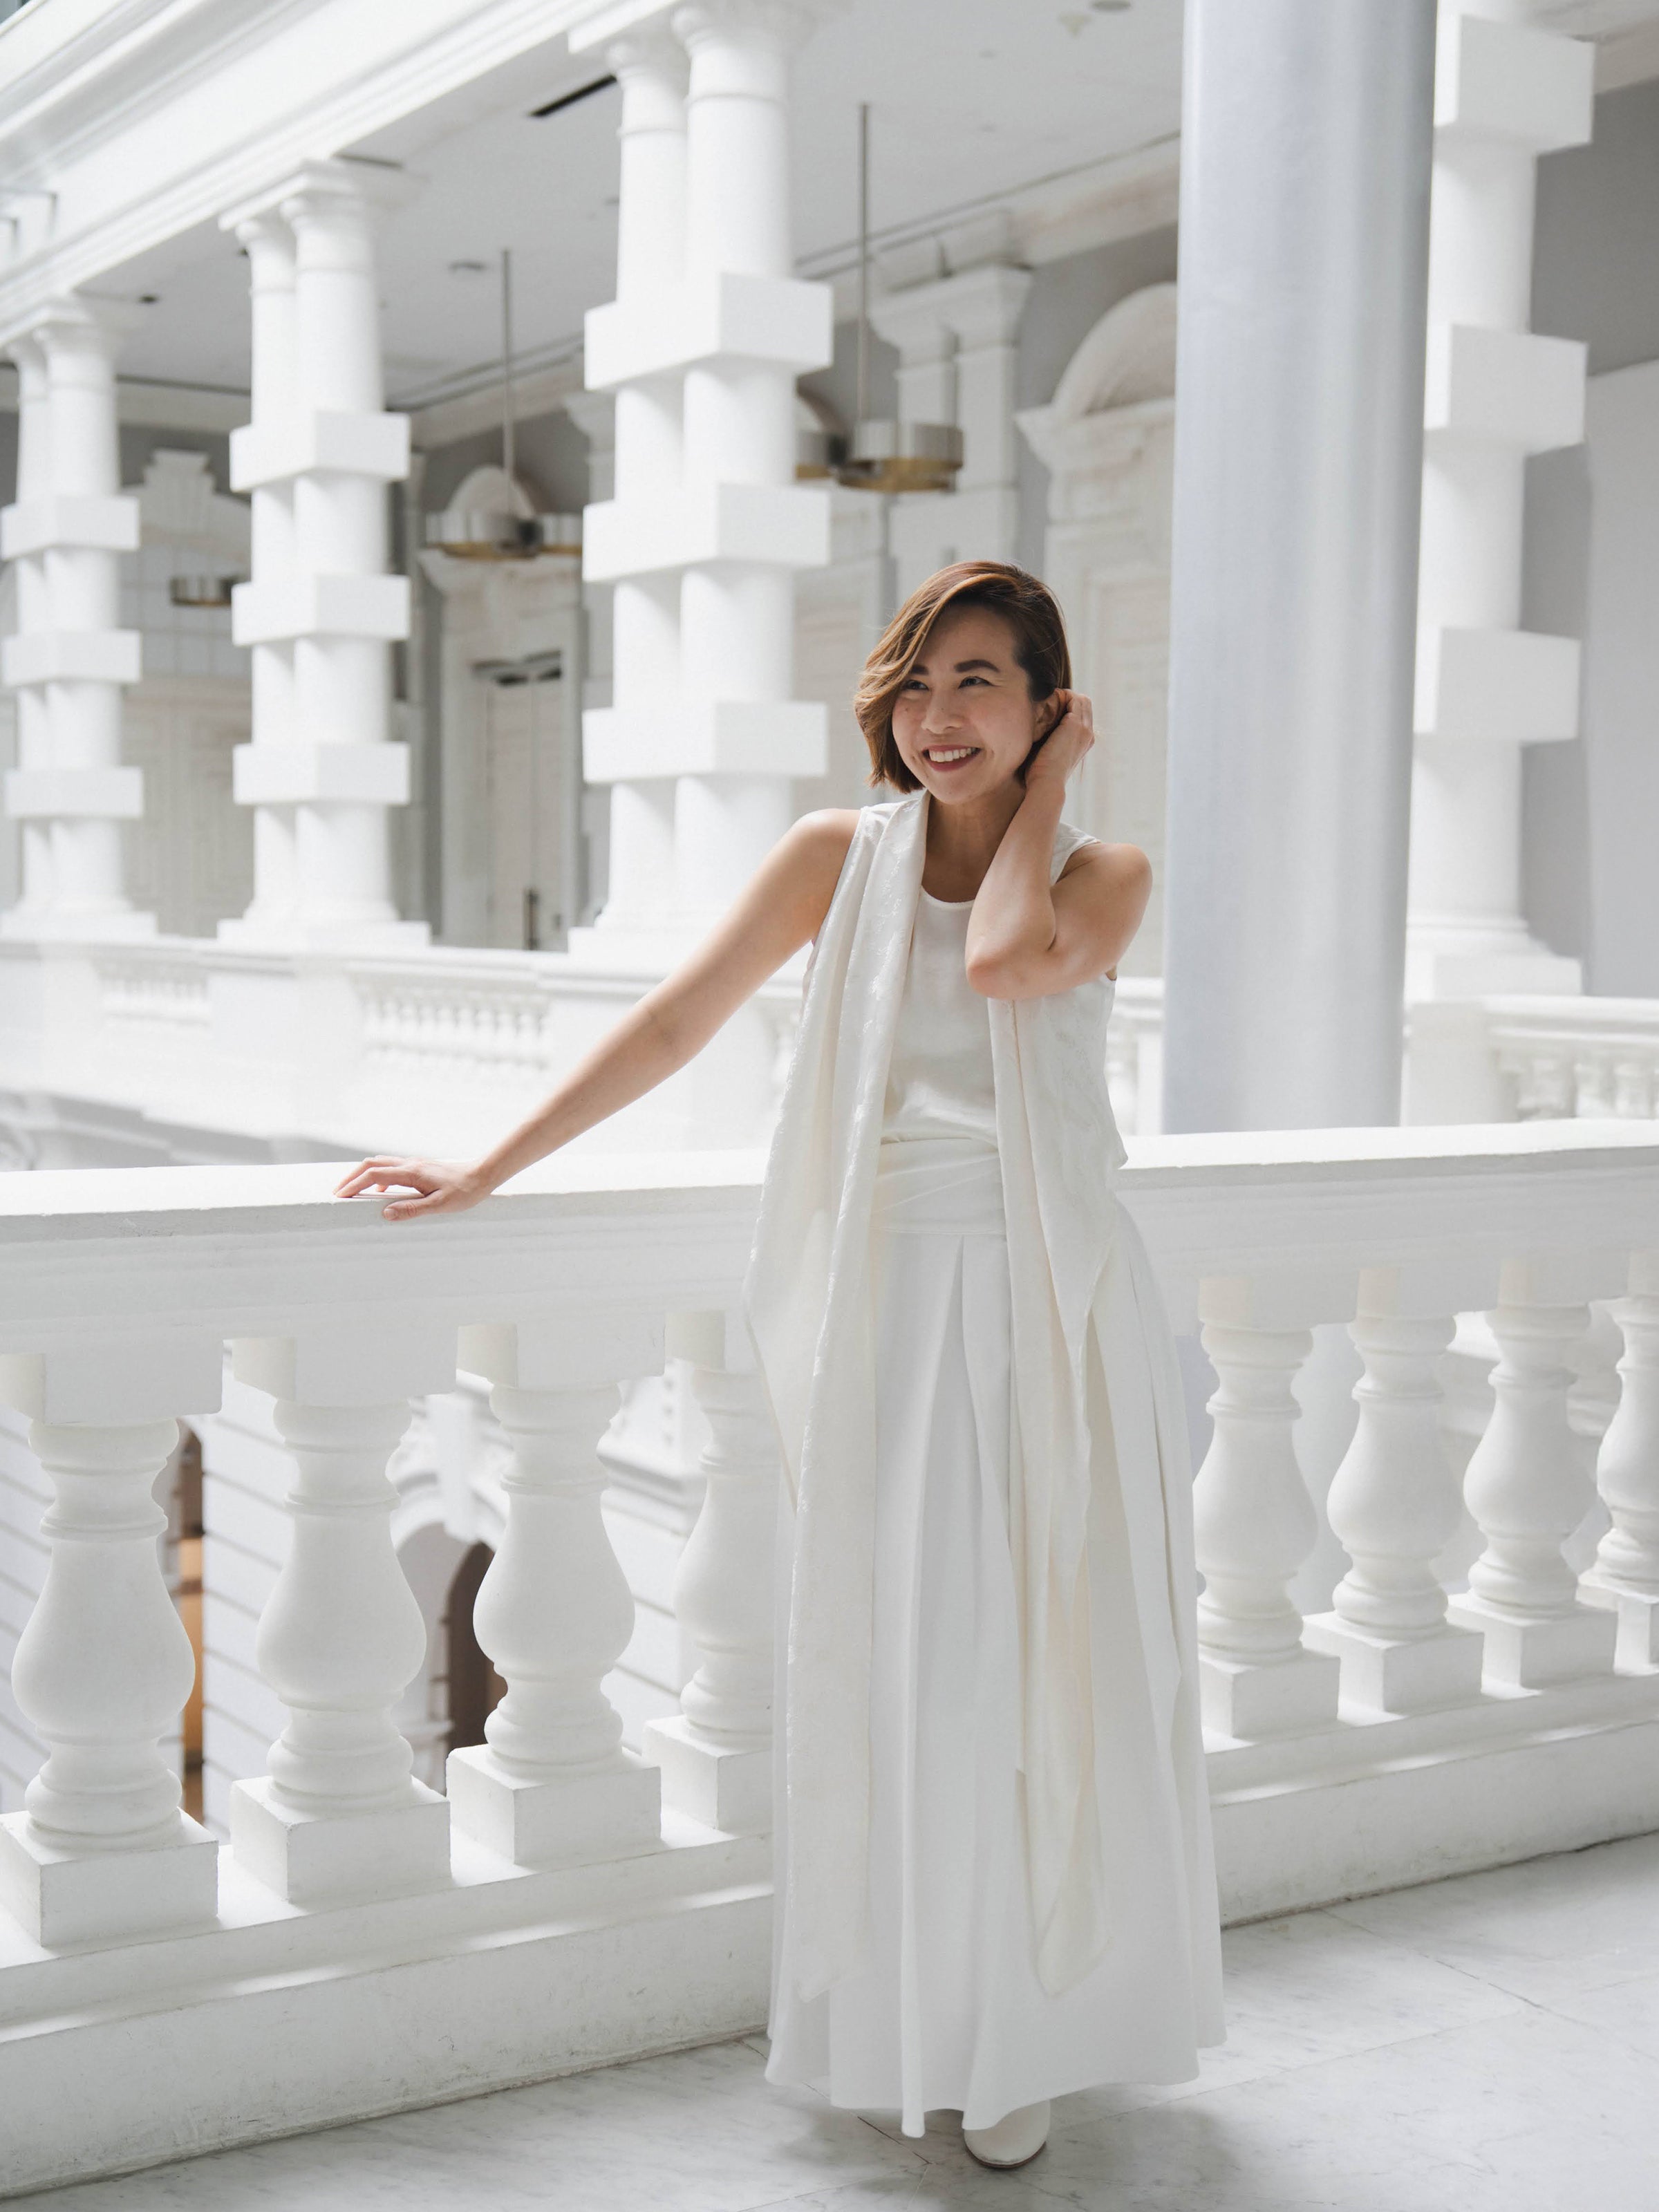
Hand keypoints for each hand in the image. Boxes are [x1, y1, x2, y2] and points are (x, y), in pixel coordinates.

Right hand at [332, 1156, 490, 1221]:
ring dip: (363, 1174)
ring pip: (381, 1163)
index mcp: (411, 1173)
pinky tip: (380, 1190)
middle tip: (338, 1192)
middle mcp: (410, 1164)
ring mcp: (414, 1164)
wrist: (482, 1175)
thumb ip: (412, 1209)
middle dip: (352, 1176)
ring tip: (353, 1191)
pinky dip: (378, 1176)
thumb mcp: (440, 1205)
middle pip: (371, 1164)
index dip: (354, 1184)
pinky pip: (392, 1168)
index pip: (374, 1174)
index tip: (339, 1195)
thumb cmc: (464, 1192)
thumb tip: (386, 1213)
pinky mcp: (419, 1168)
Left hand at [1022, 689, 1094, 797]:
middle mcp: (1088, 735)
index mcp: (1084, 743)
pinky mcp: (1075, 724)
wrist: (1046, 784)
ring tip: (1047, 697)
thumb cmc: (1041, 775)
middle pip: (1085, 704)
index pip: (1082, 715)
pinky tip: (1046, 699)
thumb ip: (1048, 739)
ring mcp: (1084, 729)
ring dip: (1065, 695)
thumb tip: (1034, 729)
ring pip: (1081, 699)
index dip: (1068, 707)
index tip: (1050, 706)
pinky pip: (1074, 699)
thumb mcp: (1048, 753)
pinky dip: (1061, 695)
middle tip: (1048, 699)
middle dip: (1068, 698)